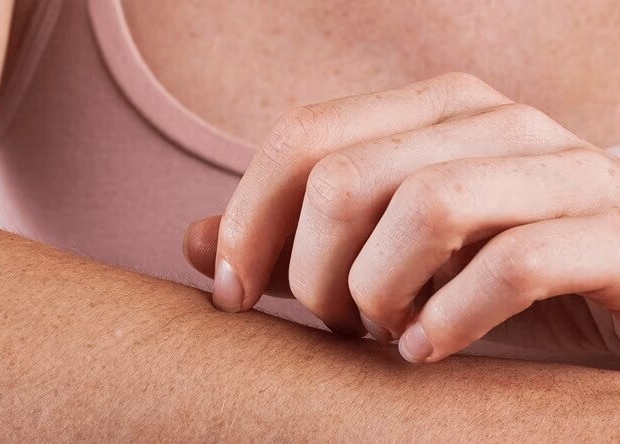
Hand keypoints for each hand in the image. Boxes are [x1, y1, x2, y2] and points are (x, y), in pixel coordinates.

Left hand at [184, 72, 619, 362]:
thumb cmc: (487, 279)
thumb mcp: (382, 256)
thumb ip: (290, 243)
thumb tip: (189, 242)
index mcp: (436, 108)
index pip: (302, 135)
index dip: (246, 218)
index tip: (231, 293)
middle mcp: (500, 122)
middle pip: (346, 177)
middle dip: (309, 269)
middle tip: (330, 322)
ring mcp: (568, 171)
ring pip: (427, 205)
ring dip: (377, 290)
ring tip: (380, 333)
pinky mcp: (618, 235)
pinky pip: (516, 262)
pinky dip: (453, 317)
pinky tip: (427, 353)